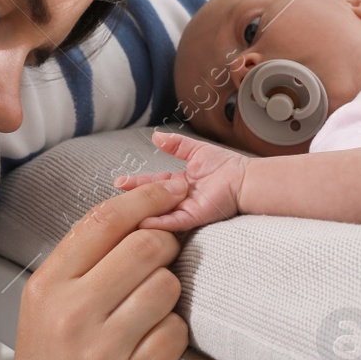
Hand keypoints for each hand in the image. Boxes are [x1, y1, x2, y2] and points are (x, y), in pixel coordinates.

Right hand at [4, 178, 190, 359]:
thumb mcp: (45, 307)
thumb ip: (82, 263)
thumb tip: (135, 216)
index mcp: (48, 286)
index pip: (103, 221)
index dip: (146, 199)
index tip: (171, 190)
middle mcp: (73, 312)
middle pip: (146, 247)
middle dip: (165, 247)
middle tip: (161, 260)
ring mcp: (103, 347)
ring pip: (167, 287)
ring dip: (168, 295)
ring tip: (149, 312)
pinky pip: (176, 332)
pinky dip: (172, 334)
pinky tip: (153, 344)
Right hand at [113, 129, 251, 232]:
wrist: (245, 179)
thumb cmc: (227, 166)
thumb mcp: (196, 151)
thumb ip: (176, 145)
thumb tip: (156, 136)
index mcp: (179, 183)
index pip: (153, 183)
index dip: (137, 182)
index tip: (120, 182)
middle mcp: (179, 198)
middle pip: (152, 199)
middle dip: (133, 198)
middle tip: (115, 195)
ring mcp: (185, 209)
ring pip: (159, 213)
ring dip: (142, 212)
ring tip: (122, 211)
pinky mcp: (193, 217)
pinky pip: (173, 222)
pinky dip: (158, 222)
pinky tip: (142, 222)